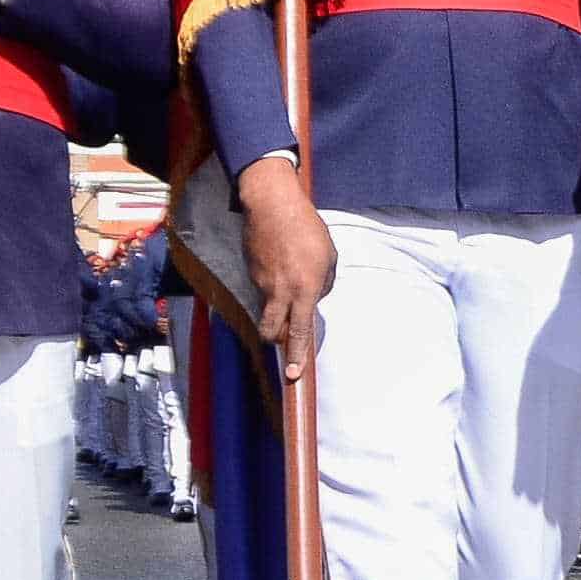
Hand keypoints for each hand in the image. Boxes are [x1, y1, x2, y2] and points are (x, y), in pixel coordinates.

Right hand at [233, 154, 335, 378]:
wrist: (272, 206)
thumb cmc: (307, 228)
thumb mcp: (329, 256)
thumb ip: (324, 283)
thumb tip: (315, 298)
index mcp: (305, 289)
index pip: (299, 331)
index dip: (297, 354)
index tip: (294, 374)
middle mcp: (281, 292)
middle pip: (272, 331)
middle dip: (277, 340)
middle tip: (285, 336)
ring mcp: (262, 284)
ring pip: (267, 310)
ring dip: (277, 308)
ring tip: (289, 281)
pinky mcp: (251, 273)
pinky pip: (262, 289)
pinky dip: (271, 284)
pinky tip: (279, 262)